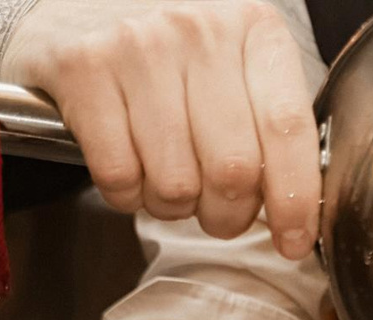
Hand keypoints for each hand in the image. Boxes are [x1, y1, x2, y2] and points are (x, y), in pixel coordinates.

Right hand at [1, 0, 320, 257]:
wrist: (74, 7)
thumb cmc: (168, 53)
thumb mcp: (233, 66)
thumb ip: (268, 123)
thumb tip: (298, 211)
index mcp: (252, 27)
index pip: (287, 127)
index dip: (295, 198)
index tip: (294, 242)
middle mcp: (199, 29)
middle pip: (233, 169)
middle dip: (227, 215)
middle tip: (216, 210)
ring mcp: (138, 46)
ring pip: (176, 183)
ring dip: (172, 205)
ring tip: (164, 174)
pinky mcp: (83, 68)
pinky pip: (120, 176)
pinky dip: (126, 194)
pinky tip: (128, 163)